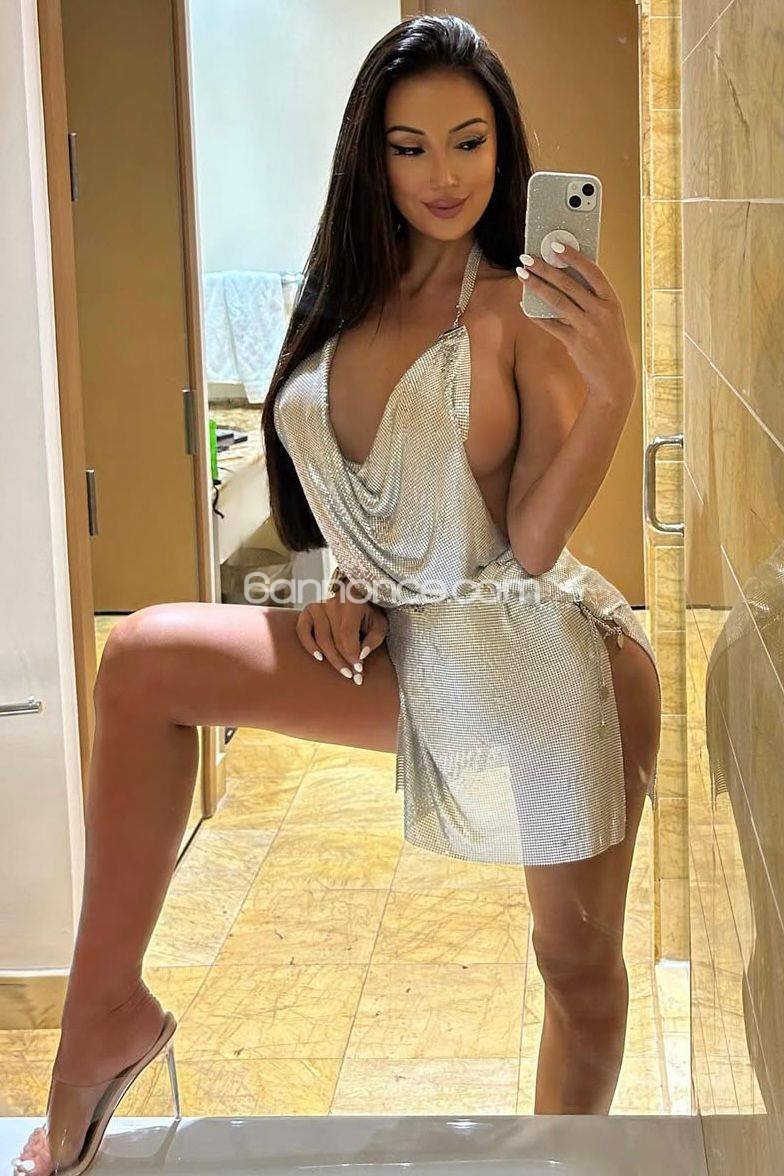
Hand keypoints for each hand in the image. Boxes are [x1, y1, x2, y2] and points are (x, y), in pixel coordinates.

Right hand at [296, 586, 388, 684]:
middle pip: (335, 639)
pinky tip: (319, 657)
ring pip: (321, 638)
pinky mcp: (308, 611)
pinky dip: (309, 645)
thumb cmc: (369, 614)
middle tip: (352, 675)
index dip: (352, 654)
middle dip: (344, 660)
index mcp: (352, 602)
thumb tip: (361, 656)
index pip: (347, 633)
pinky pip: (302, 630)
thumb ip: (374, 639)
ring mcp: (318, 606)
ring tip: (343, 671)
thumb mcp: (379, 625)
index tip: (359, 670)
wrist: (356, 599)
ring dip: (331, 658)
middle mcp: (332, 602)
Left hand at [517, 243, 636, 410]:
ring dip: (536, 286)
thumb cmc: (609, 343)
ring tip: (521, 274)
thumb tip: (563, 279)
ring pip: (557, 301)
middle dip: (544, 268)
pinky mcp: (575, 343)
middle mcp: (602, 312)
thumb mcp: (608, 317)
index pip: (592, 271)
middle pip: (569, 284)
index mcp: (612, 301)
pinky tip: (524, 306)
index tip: (555, 244)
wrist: (615, 378)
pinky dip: (536, 315)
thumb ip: (591, 299)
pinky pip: (551, 325)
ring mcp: (588, 328)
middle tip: (526, 258)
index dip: (573, 256)